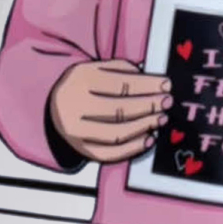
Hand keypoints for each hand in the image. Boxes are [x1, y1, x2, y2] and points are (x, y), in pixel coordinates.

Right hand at [49, 60, 171, 164]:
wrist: (56, 107)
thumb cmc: (85, 85)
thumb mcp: (97, 69)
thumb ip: (123, 70)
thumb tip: (154, 82)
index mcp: (80, 79)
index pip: (120, 83)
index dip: (147, 85)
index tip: (166, 85)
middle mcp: (74, 106)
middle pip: (119, 109)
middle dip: (149, 106)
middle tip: (167, 102)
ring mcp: (76, 131)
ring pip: (116, 133)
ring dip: (144, 126)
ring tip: (161, 119)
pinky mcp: (81, 150)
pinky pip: (110, 154)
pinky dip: (133, 148)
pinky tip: (149, 139)